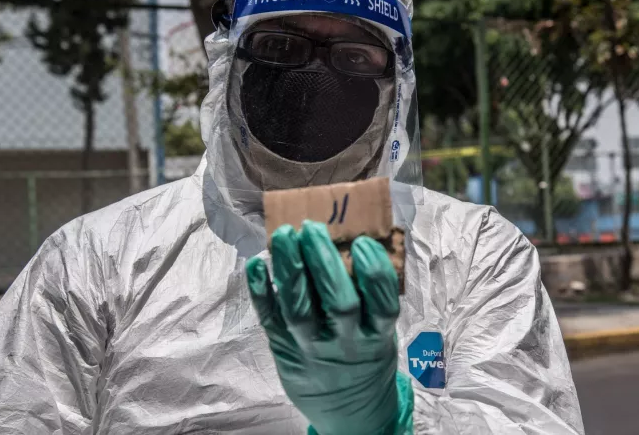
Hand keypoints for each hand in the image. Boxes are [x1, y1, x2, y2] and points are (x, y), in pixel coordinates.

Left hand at [245, 221, 411, 434]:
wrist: (348, 411)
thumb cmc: (366, 356)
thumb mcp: (381, 333)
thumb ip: (370, 297)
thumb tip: (352, 239)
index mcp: (377, 336)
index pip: (381, 303)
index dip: (373, 272)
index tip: (361, 242)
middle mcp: (346, 344)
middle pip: (339, 303)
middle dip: (324, 262)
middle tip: (312, 228)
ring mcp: (312, 348)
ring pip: (300, 309)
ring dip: (290, 269)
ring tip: (284, 234)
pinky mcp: (284, 349)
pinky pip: (269, 319)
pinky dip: (260, 290)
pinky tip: (256, 263)